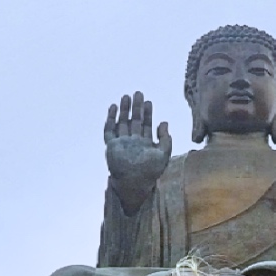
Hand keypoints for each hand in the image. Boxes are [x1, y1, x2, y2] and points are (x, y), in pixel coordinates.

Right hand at [104, 91, 171, 213]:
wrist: (134, 182)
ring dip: (124, 110)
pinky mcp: (111, 146)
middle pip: (134, 121)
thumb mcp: (164, 154)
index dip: (147, 113)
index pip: (146, 125)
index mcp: (145, 144)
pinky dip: (110, 119)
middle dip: (136, 108)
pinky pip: (109, 130)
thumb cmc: (150, 172)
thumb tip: (164, 122)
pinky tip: (113, 108)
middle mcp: (133, 142)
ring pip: (122, 123)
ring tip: (126, 96)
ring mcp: (122, 144)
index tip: (149, 102)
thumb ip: (166, 139)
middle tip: (138, 93)